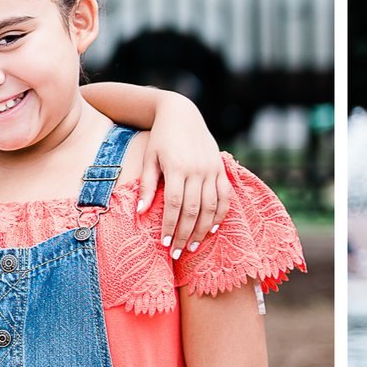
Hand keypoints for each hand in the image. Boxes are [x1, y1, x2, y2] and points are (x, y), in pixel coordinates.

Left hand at [134, 95, 227, 256]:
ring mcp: (211, 169)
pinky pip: (225, 196)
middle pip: (193, 209)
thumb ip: (147, 186)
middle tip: (177, 253)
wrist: (182, 113)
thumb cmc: (160, 138)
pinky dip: (221, 214)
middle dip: (185, 234)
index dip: (170, 226)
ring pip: (211, 206)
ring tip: (194, 246)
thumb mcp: (149, 158)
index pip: (175, 204)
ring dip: (203, 229)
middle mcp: (197, 169)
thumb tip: (140, 212)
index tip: (164, 244)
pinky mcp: (220, 168)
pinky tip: (213, 228)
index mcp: (177, 167)